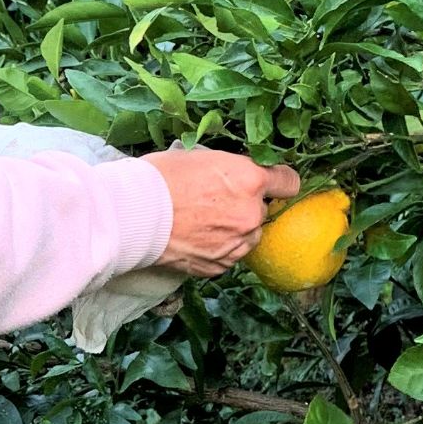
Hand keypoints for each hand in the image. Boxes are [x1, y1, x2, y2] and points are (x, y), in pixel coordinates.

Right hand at [145, 147, 300, 276]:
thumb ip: (232, 170)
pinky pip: (229, 256)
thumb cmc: (161, 178)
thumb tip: (240, 177)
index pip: (289, 183)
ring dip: (235, 231)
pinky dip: (218, 249)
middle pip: (263, 212)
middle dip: (247, 207)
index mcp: (251, 180)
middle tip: (217, 203)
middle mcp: (251, 214)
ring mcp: (237, 244)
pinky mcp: (220, 266)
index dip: (278, 182)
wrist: (133, 216)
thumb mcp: (203, 157)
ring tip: (204, 224)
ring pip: (249, 237)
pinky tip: (196, 239)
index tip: (269, 184)